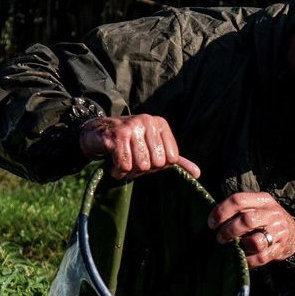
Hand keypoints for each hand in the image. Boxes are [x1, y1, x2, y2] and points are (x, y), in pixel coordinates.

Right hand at [79, 115, 200, 179]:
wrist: (96, 134)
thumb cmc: (130, 145)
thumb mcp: (155, 151)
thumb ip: (176, 161)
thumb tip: (197, 174)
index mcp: (161, 124)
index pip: (170, 160)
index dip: (156, 166)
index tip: (145, 157)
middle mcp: (148, 121)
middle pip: (155, 164)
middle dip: (141, 169)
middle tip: (131, 159)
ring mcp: (132, 126)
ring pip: (140, 165)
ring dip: (129, 170)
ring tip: (122, 160)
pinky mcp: (117, 135)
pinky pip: (125, 165)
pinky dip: (118, 171)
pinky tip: (113, 163)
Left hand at [208, 192, 294, 268]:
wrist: (293, 233)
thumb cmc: (266, 219)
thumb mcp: (257, 206)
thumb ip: (239, 209)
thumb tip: (213, 218)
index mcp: (263, 200)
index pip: (238, 200)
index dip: (221, 212)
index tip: (211, 223)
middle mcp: (272, 214)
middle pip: (246, 221)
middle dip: (228, 231)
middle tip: (219, 238)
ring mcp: (278, 232)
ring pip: (255, 242)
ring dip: (239, 247)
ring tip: (232, 248)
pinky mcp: (279, 249)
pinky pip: (260, 257)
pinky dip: (248, 260)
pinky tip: (242, 258)